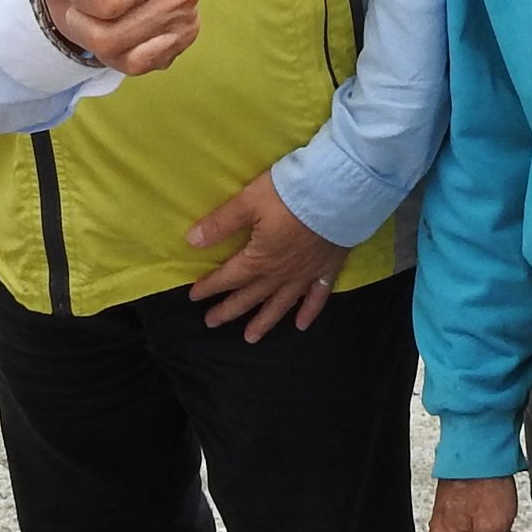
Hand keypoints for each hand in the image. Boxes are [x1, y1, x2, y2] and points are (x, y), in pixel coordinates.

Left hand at [185, 170, 344, 338]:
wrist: (340, 194)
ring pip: (281, 304)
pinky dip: (309, 312)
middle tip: (212, 323)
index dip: (210, 287)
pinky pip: (317, 297)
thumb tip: (192, 242)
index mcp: (259, 258)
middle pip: (251, 296)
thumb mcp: (249, 201)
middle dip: (230, 310)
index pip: (229, 277)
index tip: (194, 297)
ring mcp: (306, 274)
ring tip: (250, 338)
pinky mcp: (328, 269)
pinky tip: (301, 325)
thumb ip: (221, 223)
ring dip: (264, 321)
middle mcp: (280, 273)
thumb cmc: (292, 194)